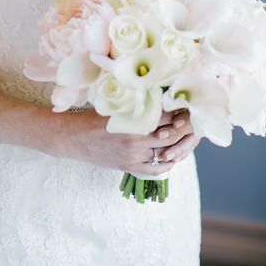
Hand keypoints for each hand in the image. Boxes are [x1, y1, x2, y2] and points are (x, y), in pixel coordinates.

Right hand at [57, 108, 195, 177]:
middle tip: (191, 120)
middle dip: (182, 128)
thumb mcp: (115, 106)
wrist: (74, 139)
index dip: (178, 111)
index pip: (164, 115)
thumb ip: (136, 104)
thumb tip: (158, 97)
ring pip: (165, 152)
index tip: (187, 106)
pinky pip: (155, 169)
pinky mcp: (129, 166)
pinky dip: (167, 163)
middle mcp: (135, 139)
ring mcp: (133, 155)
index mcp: (132, 119)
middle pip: (169, 135)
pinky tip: (172, 156)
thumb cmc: (93, 117)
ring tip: (184, 136)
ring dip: (177, 145)